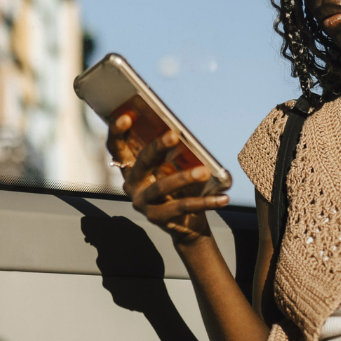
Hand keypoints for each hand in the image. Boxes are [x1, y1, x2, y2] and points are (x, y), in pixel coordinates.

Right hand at [111, 113, 228, 245]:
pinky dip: (205, 202)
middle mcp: (132, 184)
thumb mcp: (170, 167)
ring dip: (184, 178)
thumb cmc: (178, 188)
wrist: (186, 223)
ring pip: (161, 187)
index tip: (127, 117)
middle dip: (156, 148)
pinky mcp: (157, 218)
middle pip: (141, 163)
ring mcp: (143, 202)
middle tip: (174, 135)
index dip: (118, 132)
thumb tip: (180, 130)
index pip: (117, 147)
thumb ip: (168, 152)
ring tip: (204, 171)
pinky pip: (182, 207)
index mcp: (131, 166)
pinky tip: (223, 198)